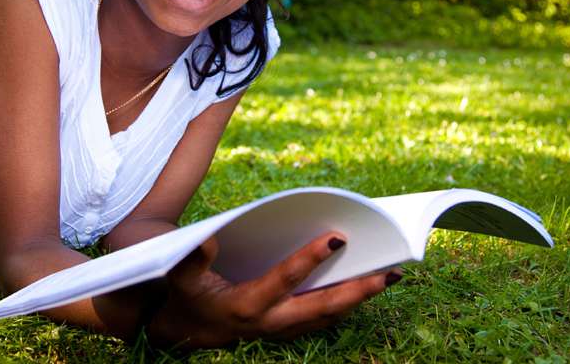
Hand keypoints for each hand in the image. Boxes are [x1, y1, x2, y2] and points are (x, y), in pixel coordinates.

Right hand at [146, 232, 400, 347]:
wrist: (185, 331)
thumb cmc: (186, 297)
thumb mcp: (179, 277)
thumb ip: (191, 260)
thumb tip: (208, 240)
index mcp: (246, 306)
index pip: (285, 280)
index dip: (310, 260)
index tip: (336, 238)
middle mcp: (271, 322)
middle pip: (322, 308)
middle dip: (358, 292)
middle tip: (390, 273)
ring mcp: (282, 329)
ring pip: (328, 316)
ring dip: (359, 298)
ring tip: (389, 277)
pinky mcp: (287, 328)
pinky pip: (323, 318)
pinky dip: (346, 304)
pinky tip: (363, 287)